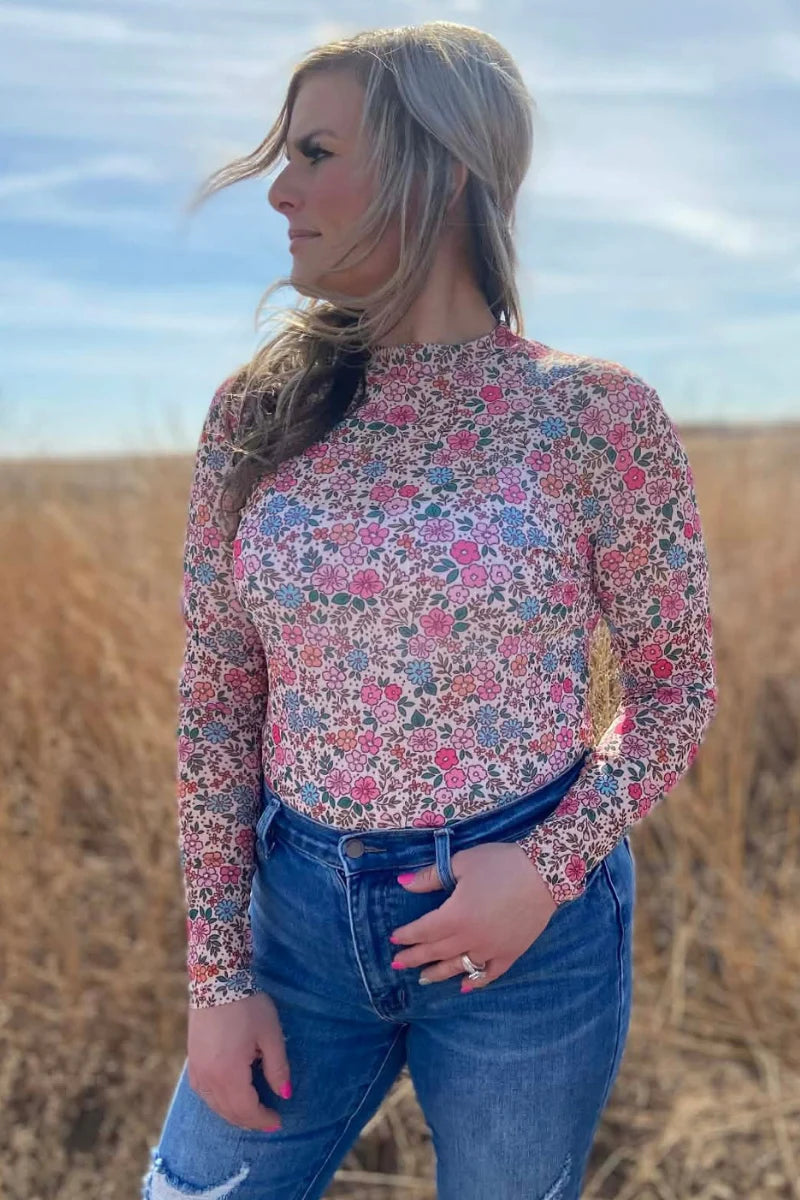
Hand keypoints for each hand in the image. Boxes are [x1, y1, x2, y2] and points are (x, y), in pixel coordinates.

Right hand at [187, 991, 291, 1129]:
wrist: (216, 980)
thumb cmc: (248, 1005)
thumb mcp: (270, 1035)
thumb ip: (277, 1067)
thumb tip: (285, 1095)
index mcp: (229, 1073)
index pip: (247, 1109)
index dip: (263, 1119)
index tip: (279, 1121)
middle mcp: (208, 1078)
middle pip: (230, 1112)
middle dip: (250, 1120)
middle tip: (269, 1120)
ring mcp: (196, 1070)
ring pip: (215, 1106)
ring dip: (234, 1113)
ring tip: (253, 1111)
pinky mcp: (191, 1061)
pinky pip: (204, 1094)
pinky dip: (219, 1102)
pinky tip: (230, 1097)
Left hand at [389, 842, 557, 989]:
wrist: (545, 874)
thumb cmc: (501, 864)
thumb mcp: (462, 862)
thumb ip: (431, 876)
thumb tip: (403, 882)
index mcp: (455, 915)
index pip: (423, 930)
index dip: (407, 935)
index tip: (394, 939)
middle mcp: (470, 938)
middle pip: (436, 951)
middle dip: (415, 957)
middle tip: (398, 964)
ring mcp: (491, 949)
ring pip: (459, 966)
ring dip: (438, 973)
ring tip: (423, 979)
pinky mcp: (510, 953)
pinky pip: (489, 974)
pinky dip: (475, 982)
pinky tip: (464, 986)